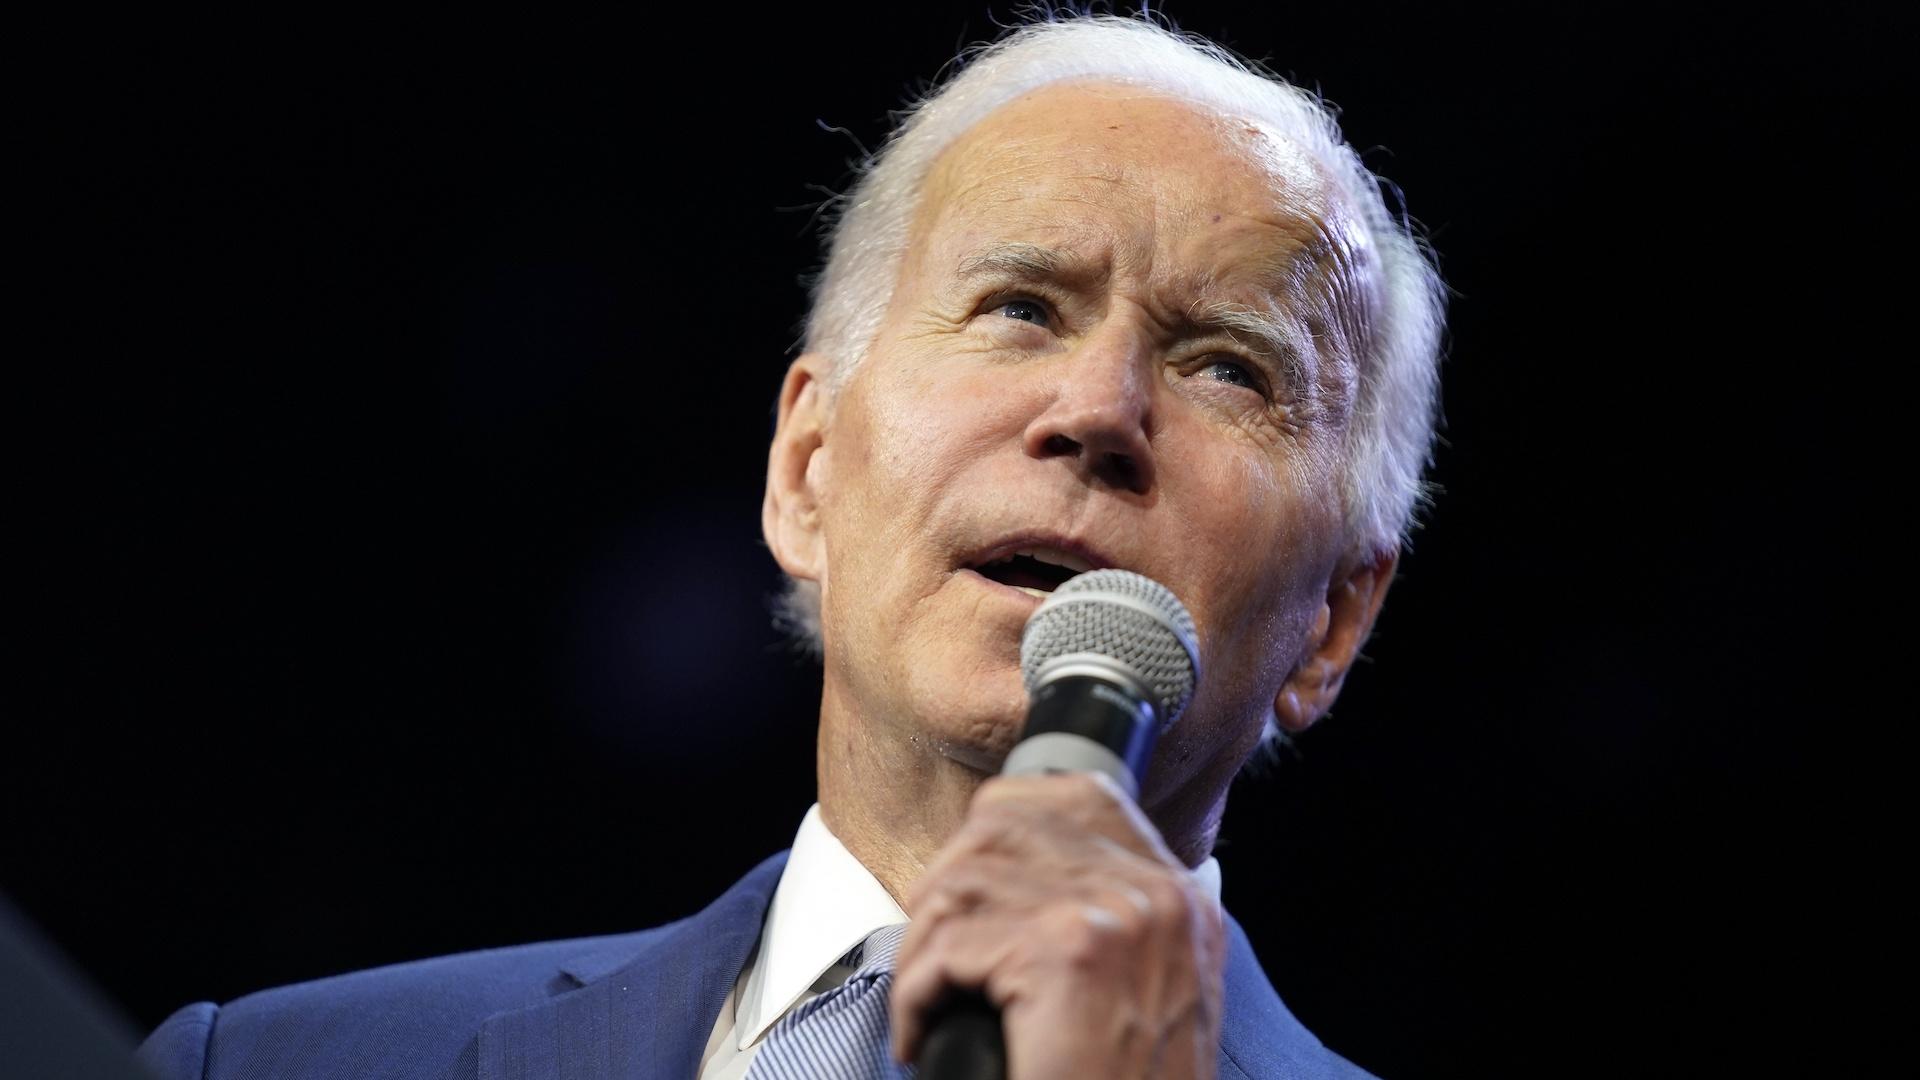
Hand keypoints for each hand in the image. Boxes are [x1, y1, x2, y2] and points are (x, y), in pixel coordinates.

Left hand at [891, 772, 1225, 1078]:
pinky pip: (948, 947)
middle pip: (1006, 824)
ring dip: (923, 946)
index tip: (965, 887)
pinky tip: (924, 1037)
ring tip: (928, 998)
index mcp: (1180, 899)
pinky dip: (916, 997)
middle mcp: (1158, 895)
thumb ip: (1107, 923)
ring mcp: (1118, 917)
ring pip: (964, 882)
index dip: (1000, 826)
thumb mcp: (1146, 997)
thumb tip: (1002, 865)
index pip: (1079, 794)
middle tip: (934, 956)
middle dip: (946, 889)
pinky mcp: (1070, 952)